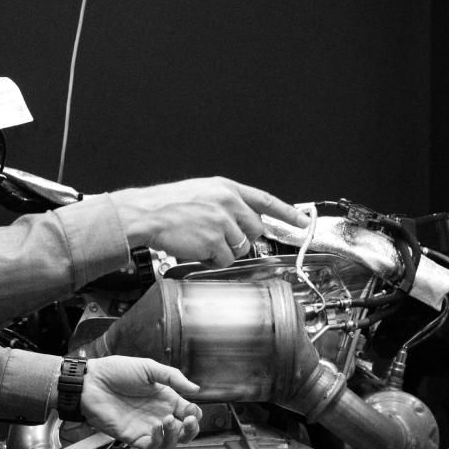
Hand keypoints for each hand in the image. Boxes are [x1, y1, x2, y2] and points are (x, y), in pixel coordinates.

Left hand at [79, 356, 200, 448]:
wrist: (91, 382)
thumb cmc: (116, 371)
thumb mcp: (149, 368)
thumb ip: (173, 377)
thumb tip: (196, 388)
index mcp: (165, 398)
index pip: (188, 413)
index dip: (194, 415)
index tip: (191, 411)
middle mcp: (158, 414)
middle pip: (183, 431)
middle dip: (191, 429)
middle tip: (188, 420)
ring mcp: (146, 427)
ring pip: (170, 442)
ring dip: (176, 435)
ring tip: (169, 420)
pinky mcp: (133, 437)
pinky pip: (152, 446)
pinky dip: (159, 440)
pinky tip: (156, 426)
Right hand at [109, 177, 307, 267]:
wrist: (145, 214)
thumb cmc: (167, 204)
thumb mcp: (201, 193)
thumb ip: (226, 204)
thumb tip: (245, 222)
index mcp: (226, 188)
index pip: (266, 200)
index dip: (288, 213)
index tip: (304, 223)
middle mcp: (229, 203)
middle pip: (255, 230)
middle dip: (241, 238)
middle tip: (218, 237)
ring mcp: (223, 223)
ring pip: (240, 247)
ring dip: (223, 250)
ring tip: (200, 240)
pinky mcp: (214, 242)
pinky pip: (225, 260)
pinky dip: (211, 260)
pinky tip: (195, 248)